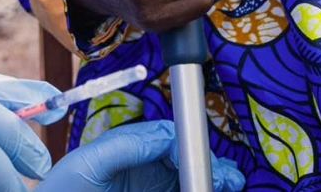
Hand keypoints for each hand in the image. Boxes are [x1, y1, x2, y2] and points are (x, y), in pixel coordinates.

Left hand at [36, 122, 243, 191]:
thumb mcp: (90, 162)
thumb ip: (127, 145)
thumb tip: (167, 134)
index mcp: (132, 151)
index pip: (171, 139)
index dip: (189, 146)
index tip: (195, 160)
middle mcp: (147, 170)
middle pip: (189, 162)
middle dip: (211, 166)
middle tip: (227, 178)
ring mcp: (152, 189)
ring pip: (191, 180)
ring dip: (213, 180)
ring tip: (230, 184)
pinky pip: (182, 191)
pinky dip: (199, 188)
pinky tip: (211, 189)